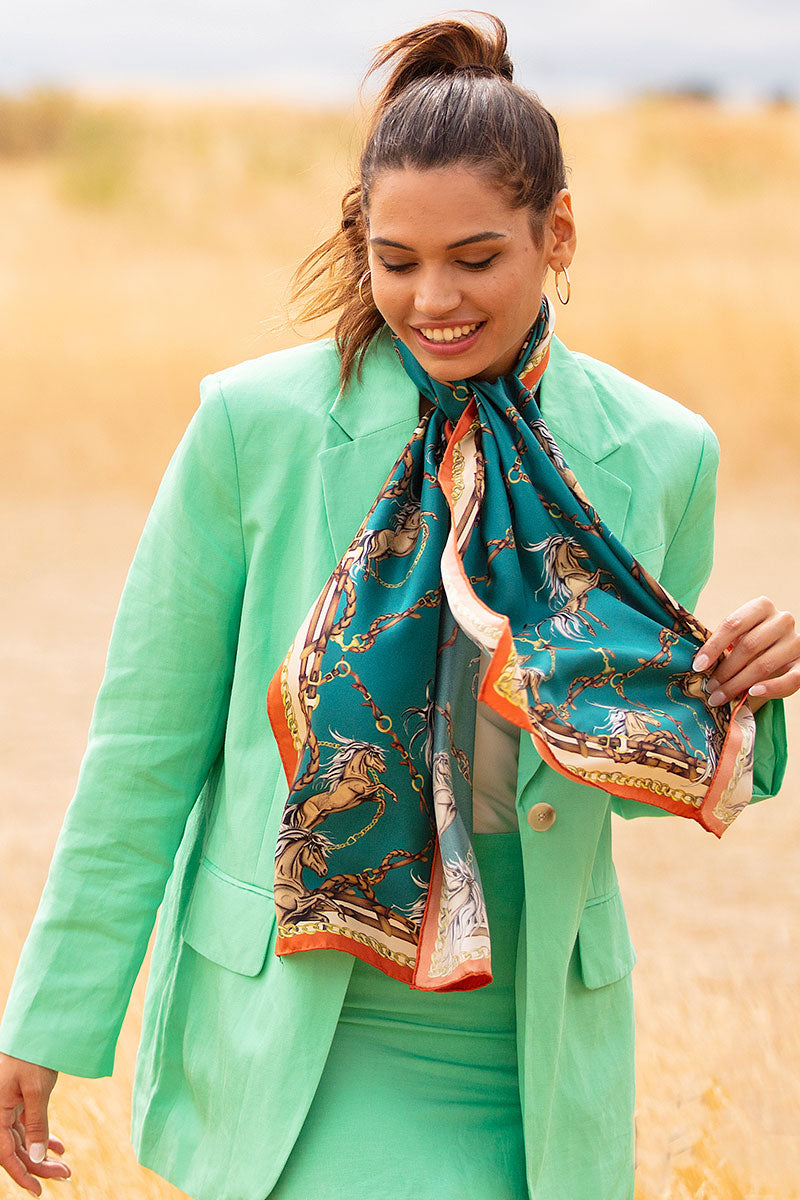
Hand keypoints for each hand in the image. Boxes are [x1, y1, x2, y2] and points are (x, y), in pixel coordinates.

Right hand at [0, 1054, 69, 1195]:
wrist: (36, 1027)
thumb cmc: (32, 1054)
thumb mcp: (37, 1089)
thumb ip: (36, 1123)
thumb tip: (38, 1157)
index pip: (6, 1154)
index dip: (22, 1175)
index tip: (38, 1191)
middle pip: (17, 1149)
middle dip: (39, 1166)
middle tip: (66, 1175)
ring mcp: (8, 1106)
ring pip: (23, 1139)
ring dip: (43, 1153)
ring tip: (66, 1166)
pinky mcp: (18, 1100)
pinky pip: (27, 1125)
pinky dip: (43, 1136)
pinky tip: (60, 1147)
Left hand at [692, 596, 799, 712]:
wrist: (781, 649)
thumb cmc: (751, 641)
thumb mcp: (738, 635)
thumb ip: (723, 643)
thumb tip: (698, 663)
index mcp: (762, 606)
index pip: (733, 624)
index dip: (713, 646)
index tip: (697, 666)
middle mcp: (783, 620)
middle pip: (748, 646)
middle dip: (724, 671)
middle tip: (708, 688)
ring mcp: (796, 641)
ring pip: (764, 665)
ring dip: (738, 684)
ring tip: (720, 697)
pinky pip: (789, 680)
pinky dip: (770, 688)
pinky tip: (752, 693)